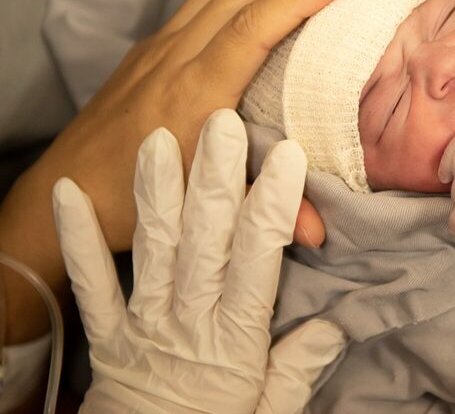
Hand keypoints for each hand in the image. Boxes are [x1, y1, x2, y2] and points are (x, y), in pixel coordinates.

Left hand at [1, 0, 363, 341]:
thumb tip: (321, 231)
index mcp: (191, 94)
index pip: (250, 29)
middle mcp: (175, 56)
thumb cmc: (132, 201)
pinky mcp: (156, 46)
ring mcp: (162, 45)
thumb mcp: (201, 210)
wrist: (61, 193)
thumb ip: (263, 209)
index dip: (297, 0)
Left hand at [53, 110, 344, 413]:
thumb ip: (300, 364)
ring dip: (156, 192)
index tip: (288, 156)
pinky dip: (76, 239)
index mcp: (236, 335)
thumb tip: (336, 320)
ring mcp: (143, 321)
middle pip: (205, 239)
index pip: (259, 257)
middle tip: (223, 122)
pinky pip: (89, 282)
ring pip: (153, 248)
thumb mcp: (272, 408)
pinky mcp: (106, 332)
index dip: (274, 203)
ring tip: (158, 139)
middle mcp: (189, 318)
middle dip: (216, 178)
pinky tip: (65, 193)